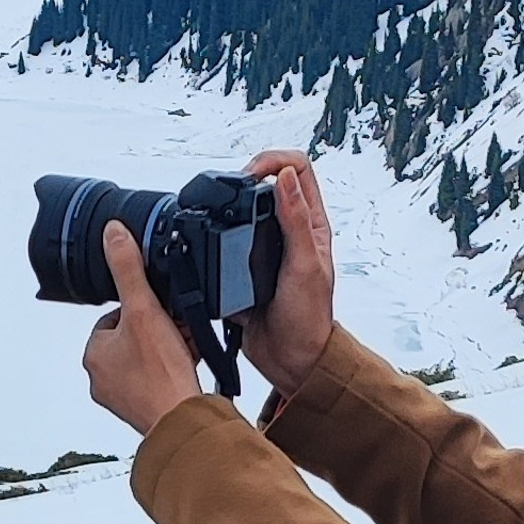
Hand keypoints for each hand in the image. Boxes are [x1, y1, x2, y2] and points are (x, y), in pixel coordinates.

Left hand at [82, 223, 203, 434]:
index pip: (115, 317)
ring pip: (149, 359)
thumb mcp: (144, 310)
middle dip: (159, 331)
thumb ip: (128, 270)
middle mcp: (103, 379)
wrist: (182, 421)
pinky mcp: (144, 410)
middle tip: (177, 331)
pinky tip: (188, 368)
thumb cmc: (160, 376)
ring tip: (184, 350)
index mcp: (94, 354)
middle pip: (135, 337)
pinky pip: (159, 380)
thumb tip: (113, 235)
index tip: (159, 313)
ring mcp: (123, 398)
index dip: (141, 310)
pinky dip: (174, 372)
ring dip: (169, 351)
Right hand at [236, 150, 336, 398]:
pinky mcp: (244, 272)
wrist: (290, 362)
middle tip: (231, 192)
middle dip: (246, 179)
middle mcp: (289, 234)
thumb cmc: (309, 320)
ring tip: (219, 215)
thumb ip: (295, 221)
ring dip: (230, 210)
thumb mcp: (305, 266)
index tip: (253, 174)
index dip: (274, 161)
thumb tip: (285, 177)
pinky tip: (212, 248)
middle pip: (266, 185)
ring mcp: (265, 252)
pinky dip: (217, 245)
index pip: (298, 170)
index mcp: (310, 226)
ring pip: (243, 215)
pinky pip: (226, 249)